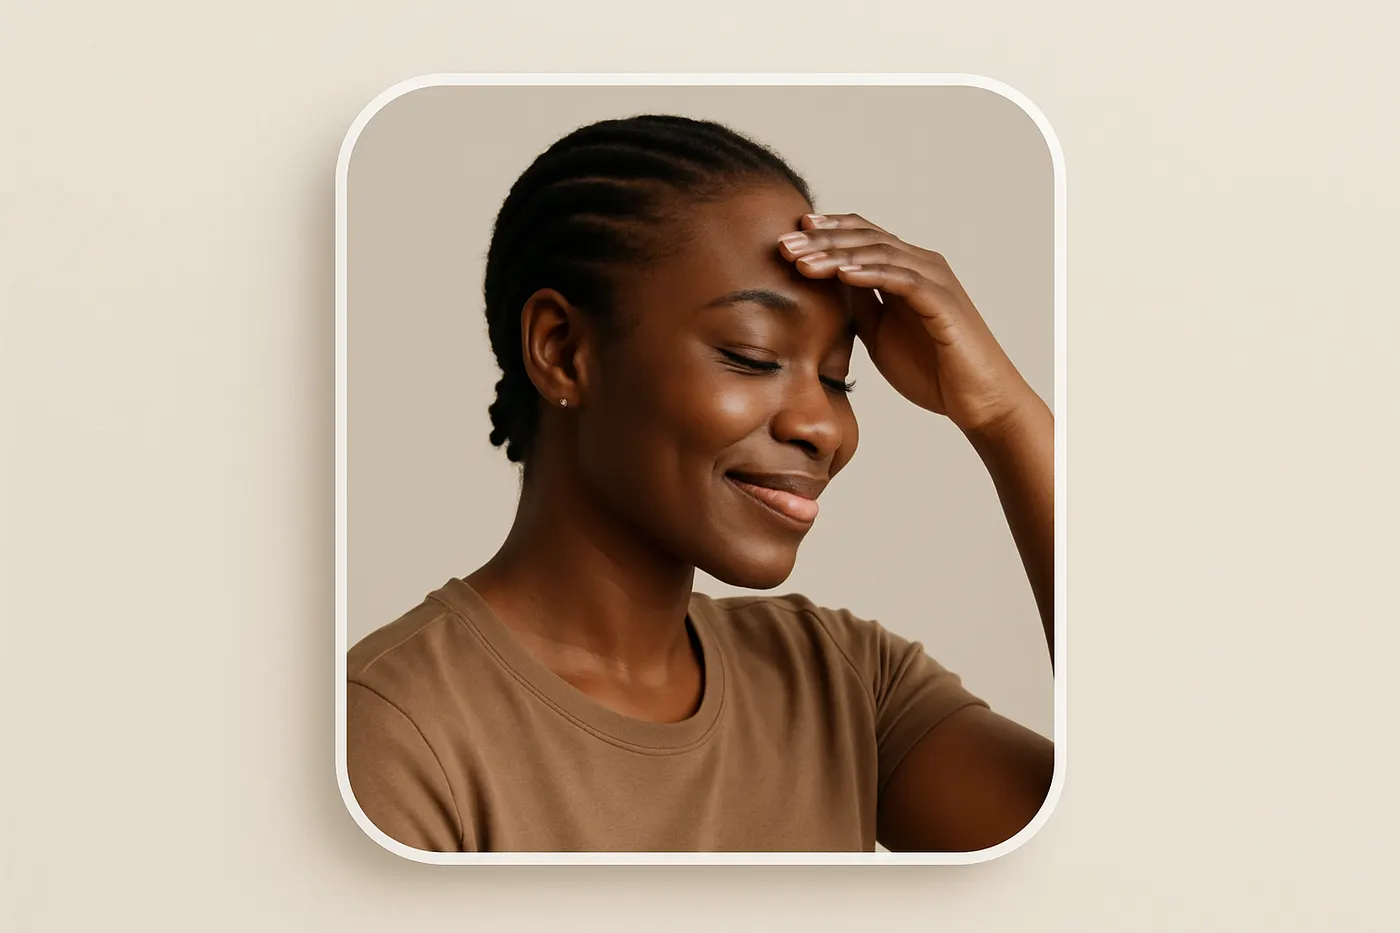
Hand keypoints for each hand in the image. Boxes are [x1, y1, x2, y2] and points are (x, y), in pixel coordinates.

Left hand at [778, 212, 1037, 437]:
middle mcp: (922, 266)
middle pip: (865, 238)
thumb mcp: (880, 334)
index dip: (826, 232)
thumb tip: (827, 287)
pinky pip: (902, 280)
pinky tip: (842, 275)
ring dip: (837, 255)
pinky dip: (871, 274)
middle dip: (821, 240)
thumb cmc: (932, 370)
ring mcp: (934, 281)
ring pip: (880, 253)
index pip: (861, 237)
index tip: (788, 235)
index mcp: (905, 270)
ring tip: (802, 261)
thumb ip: (860, 306)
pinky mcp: (943, 302)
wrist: (977, 401)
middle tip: (783, 244)